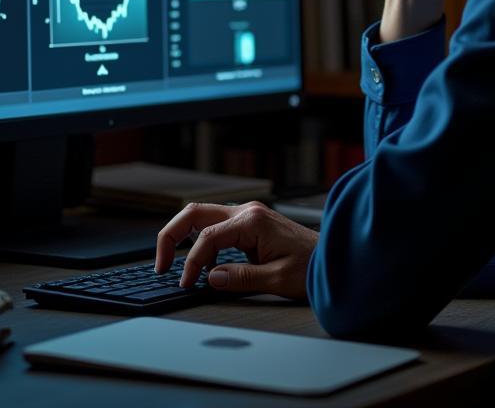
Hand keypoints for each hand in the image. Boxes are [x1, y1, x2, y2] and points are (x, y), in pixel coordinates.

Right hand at [154, 201, 317, 298]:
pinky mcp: (249, 223)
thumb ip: (241, 277)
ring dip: (184, 238)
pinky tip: (204, 265)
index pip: (208, 237)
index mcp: (252, 220)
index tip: (186, 283)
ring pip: (202, 217)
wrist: (334, 258)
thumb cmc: (313, 266)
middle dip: (171, 235)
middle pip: (195, 214)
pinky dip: (202, 243)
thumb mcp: (278, 278)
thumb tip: (210, 278)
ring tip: (175, 265)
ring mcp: (248, 215)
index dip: (191, 262)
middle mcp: (247, 211)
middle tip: (159, 263)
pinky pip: (216, 227)